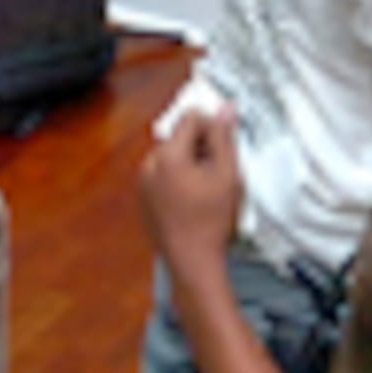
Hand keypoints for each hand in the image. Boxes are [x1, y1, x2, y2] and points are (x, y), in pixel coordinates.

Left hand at [138, 106, 243, 268]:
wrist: (193, 262)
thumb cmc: (211, 221)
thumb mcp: (228, 174)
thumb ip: (224, 137)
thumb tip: (225, 110)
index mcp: (168, 155)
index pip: (190, 118)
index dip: (212, 127)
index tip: (225, 144)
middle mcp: (149, 166)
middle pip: (178, 138)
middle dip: (200, 147)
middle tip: (219, 171)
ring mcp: (143, 185)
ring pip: (171, 159)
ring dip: (189, 164)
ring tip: (207, 190)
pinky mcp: (144, 201)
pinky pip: (162, 179)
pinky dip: (177, 182)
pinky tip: (193, 202)